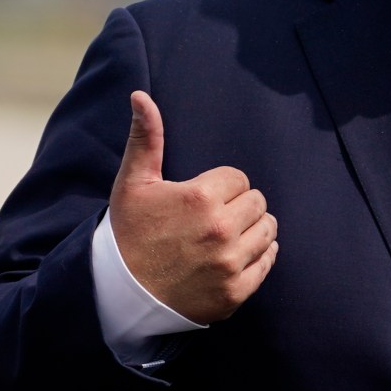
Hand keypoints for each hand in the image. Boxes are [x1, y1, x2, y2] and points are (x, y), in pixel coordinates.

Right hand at [109, 90, 277, 323]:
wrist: (121, 294)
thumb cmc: (128, 234)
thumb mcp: (132, 184)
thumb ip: (145, 139)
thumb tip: (141, 96)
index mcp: (200, 198)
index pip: (238, 178)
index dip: (221, 186)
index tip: (202, 199)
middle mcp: (220, 230)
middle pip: (258, 202)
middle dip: (240, 205)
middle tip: (215, 217)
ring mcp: (230, 263)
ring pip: (268, 230)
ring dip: (254, 229)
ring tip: (228, 234)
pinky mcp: (235, 291)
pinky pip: (267, 262)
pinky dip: (259, 256)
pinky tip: (237, 255)